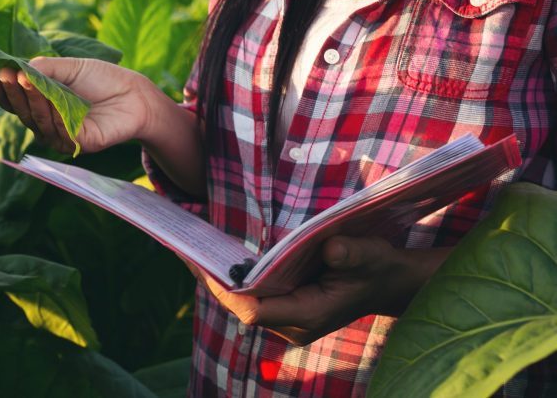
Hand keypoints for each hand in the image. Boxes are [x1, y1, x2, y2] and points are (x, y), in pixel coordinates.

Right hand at [0, 57, 161, 154]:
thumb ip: (45, 69)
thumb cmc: (102, 79)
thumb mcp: (70, 68)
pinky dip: (53, 114)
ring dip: (31, 101)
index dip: (2, 91)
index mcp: (43, 105)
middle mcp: (48, 123)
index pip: (15, 102)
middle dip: (13, 94)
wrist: (134, 94)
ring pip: (38, 121)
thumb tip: (19, 68)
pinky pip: (59, 131)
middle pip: (22, 112)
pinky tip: (49, 98)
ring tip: (26, 80)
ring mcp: (61, 136)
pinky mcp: (77, 145)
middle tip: (7, 75)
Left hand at [182, 236, 451, 345]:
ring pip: (241, 303)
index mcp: (308, 315)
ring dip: (217, 278)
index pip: (255, 311)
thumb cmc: (379, 267)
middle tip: (184, 249)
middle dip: (212, 280)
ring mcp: (287, 318)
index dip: (228, 291)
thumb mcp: (372, 255)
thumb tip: (331, 249)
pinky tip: (213, 255)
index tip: (207, 264)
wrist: (388, 282)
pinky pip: (250, 296)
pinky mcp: (285, 308)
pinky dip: (232, 277)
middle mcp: (292, 323)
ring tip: (188, 248)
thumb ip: (353, 253)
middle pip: (240, 308)